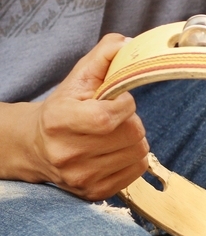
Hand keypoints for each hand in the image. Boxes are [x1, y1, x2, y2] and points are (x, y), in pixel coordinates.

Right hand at [23, 35, 148, 200]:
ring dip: (134, 139)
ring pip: (139, 152)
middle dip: (131, 121)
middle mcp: (67, 153)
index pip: (110, 117)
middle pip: (132, 134)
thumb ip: (104, 57)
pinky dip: (133, 157)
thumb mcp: (78, 79)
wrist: (37, 146)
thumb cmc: (65, 107)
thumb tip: (129, 43)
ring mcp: (81, 177)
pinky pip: (137, 170)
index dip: (125, 104)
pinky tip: (115, 151)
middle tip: (115, 119)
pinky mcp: (95, 192)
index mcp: (59, 121)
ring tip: (113, 135)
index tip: (119, 100)